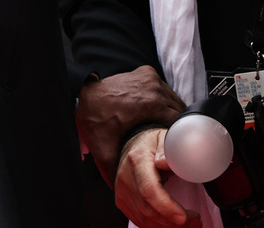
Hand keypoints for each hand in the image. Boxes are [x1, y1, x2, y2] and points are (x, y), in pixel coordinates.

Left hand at [77, 66, 185, 187]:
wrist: (84, 94)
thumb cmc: (95, 118)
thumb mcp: (104, 148)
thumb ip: (113, 170)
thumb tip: (121, 191)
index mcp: (152, 105)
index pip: (179, 124)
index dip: (178, 137)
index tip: (173, 147)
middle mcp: (155, 88)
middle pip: (179, 111)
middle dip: (175, 126)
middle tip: (167, 140)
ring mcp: (152, 78)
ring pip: (173, 99)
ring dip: (170, 112)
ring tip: (161, 126)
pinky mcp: (147, 72)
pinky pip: (164, 89)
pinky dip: (162, 99)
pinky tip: (154, 110)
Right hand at [115, 128, 199, 227]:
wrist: (133, 146)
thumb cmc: (154, 143)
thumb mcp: (165, 139)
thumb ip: (167, 150)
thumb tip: (164, 162)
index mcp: (137, 159)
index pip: (149, 189)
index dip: (166, 206)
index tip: (184, 216)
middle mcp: (126, 177)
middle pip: (148, 209)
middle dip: (174, 220)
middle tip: (196, 220)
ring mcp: (122, 192)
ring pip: (146, 219)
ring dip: (170, 225)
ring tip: (191, 222)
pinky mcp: (123, 202)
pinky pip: (142, 221)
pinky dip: (161, 225)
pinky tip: (175, 222)